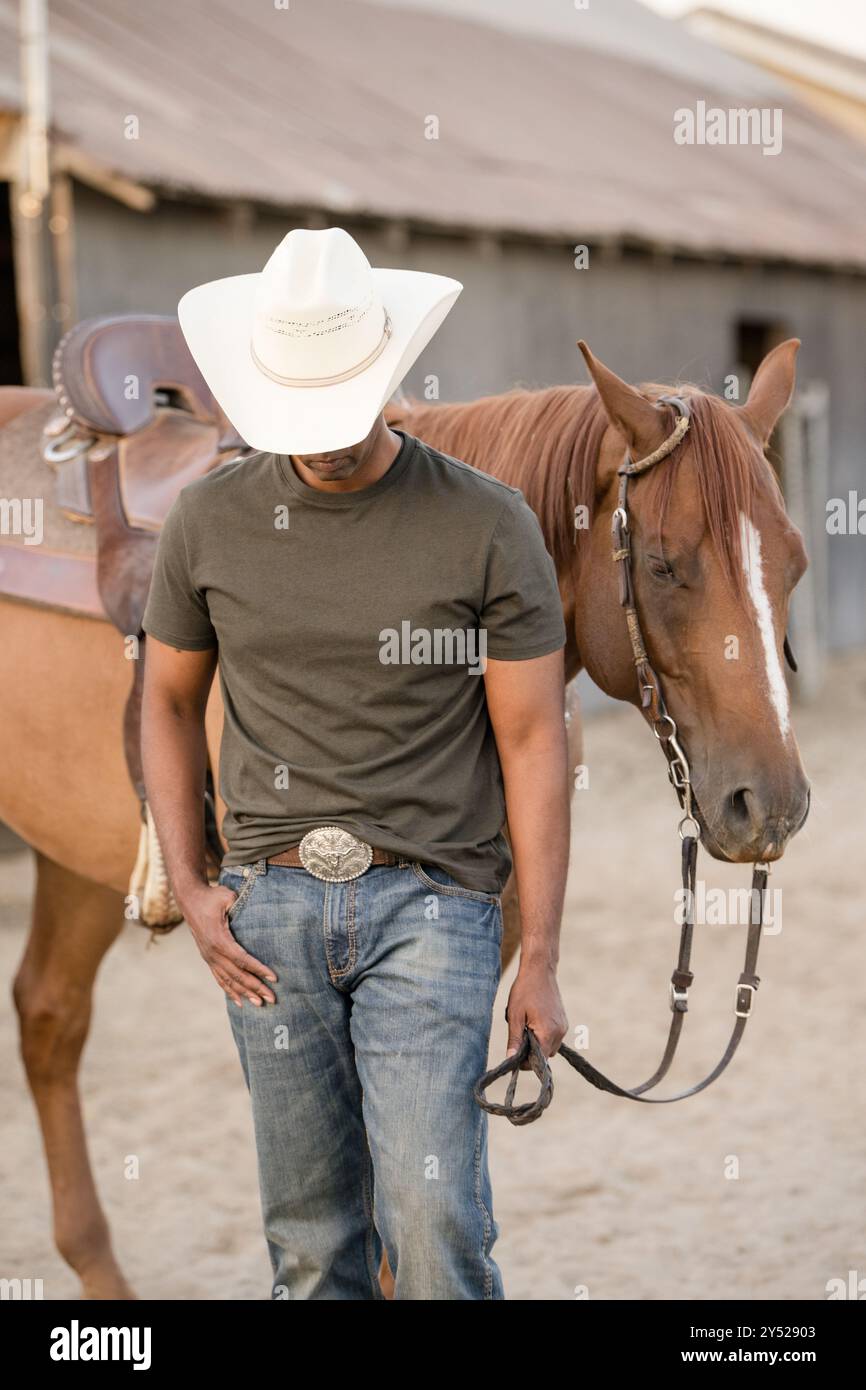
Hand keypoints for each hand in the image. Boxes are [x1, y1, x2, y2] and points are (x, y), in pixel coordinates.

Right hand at [179, 881, 276, 1007]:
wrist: (190, 900)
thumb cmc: (212, 897)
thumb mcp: (227, 896)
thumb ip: (240, 904)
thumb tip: (257, 910)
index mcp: (219, 939)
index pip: (242, 959)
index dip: (258, 969)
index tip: (274, 978)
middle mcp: (212, 952)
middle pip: (237, 974)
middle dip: (256, 987)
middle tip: (272, 998)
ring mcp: (209, 957)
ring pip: (228, 980)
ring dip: (244, 993)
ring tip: (259, 1004)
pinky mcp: (208, 958)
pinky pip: (219, 978)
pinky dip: (229, 991)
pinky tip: (239, 1002)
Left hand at [505, 962, 567, 1067]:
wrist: (539, 970)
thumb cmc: (525, 990)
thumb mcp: (515, 1016)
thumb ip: (514, 1039)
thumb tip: (510, 1060)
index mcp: (547, 1032)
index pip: (538, 1061)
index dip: (525, 1062)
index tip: (514, 1054)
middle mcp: (559, 1032)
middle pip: (545, 1056)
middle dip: (531, 1052)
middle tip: (518, 1036)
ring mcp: (563, 1027)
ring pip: (550, 1047)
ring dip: (537, 1044)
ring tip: (526, 1027)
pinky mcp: (563, 1022)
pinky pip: (553, 1038)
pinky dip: (543, 1036)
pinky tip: (533, 1022)